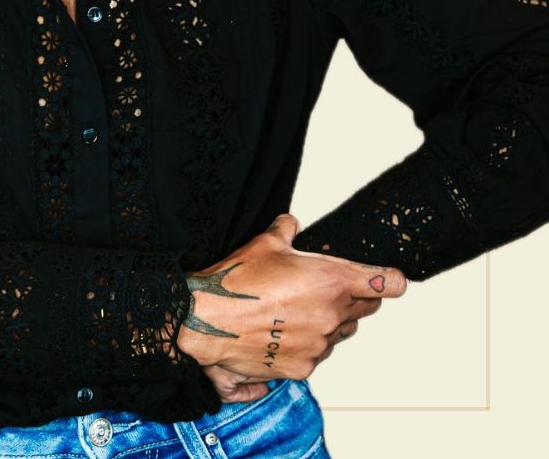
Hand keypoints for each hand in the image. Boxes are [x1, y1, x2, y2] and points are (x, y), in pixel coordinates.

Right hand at [175, 213, 405, 384]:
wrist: (201, 322)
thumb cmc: (232, 283)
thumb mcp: (262, 245)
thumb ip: (285, 231)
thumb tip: (290, 224)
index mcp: (332, 282)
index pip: (387, 284)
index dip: (390, 281)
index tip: (390, 281)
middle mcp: (332, 316)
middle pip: (366, 310)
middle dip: (352, 299)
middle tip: (323, 290)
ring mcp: (319, 345)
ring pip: (339, 334)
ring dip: (326, 323)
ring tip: (292, 313)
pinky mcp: (302, 367)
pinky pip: (316, 354)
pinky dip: (304, 345)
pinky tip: (279, 333)